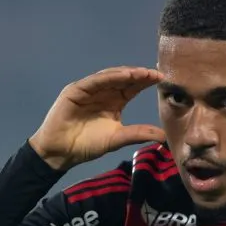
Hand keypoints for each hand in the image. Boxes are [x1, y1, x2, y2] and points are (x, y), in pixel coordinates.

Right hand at [29, 66, 165, 170]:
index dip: (146, 82)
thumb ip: (138, 134)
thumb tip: (164, 136)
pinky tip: (124, 75)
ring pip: (110, 77)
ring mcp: (89, 90)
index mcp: (114, 102)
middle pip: (124, 80)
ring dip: (127, 74)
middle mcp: (103, 92)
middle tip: (156, 73)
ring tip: (142, 73)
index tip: (162, 79)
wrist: (61, 152)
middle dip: (140, 75)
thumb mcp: (118, 138)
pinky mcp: (76, 91)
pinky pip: (94, 81)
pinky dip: (109, 77)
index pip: (132, 88)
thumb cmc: (87, 145)